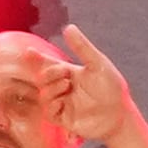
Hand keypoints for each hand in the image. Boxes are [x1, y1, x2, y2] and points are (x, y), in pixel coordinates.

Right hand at [49, 25, 132, 145]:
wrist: (119, 114)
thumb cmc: (112, 88)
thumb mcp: (97, 64)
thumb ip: (82, 47)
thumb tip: (68, 27)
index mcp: (71, 73)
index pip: (50, 64)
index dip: (37, 58)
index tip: (28, 51)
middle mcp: (65, 88)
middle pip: (43, 79)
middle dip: (49, 72)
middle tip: (66, 72)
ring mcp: (64, 104)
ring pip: (44, 96)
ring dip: (51, 88)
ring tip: (67, 85)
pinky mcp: (65, 119)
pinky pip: (49, 113)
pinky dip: (52, 105)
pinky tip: (62, 101)